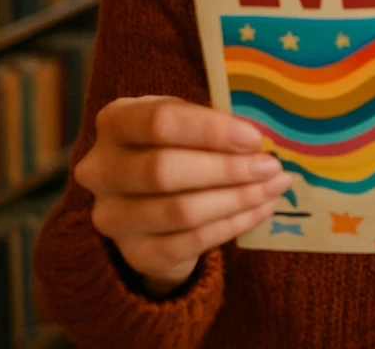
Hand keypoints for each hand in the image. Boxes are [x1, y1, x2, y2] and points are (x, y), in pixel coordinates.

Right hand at [73, 95, 290, 295]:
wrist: (149, 204)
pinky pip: (191, 241)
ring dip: (237, 198)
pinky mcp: (136, 253)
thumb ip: (211, 125)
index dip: (210, 131)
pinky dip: (234, 224)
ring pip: (180, 211)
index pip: (158, 122)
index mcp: (115, 122)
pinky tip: (261, 209)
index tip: (253, 138)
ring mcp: (113, 217)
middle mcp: (101, 170)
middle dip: (226, 169)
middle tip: (270, 166)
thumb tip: (256, 140)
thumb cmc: (175, 147)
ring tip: (273, 186)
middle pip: (164, 171)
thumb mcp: (185, 124)